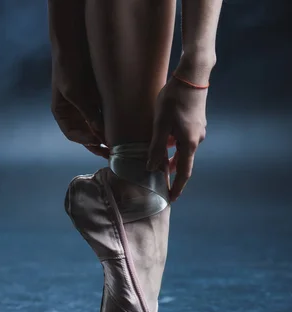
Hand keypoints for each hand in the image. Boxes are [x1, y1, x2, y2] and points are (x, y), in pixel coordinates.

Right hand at [48, 0, 107, 157]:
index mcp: (63, 114)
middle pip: (86, 134)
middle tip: (113, 153)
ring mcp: (86, 106)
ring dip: (108, 134)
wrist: (75, 45)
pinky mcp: (98, 98)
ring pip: (97, 126)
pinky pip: (106, 114)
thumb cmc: (69, 69)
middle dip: (99, 144)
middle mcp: (74, 113)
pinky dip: (113, 121)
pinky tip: (124, 126)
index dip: (86, 141)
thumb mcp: (76, 94)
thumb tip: (101, 135)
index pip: (74, 135)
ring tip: (122, 143)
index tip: (100, 144)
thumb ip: (88, 114)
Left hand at [148, 76, 207, 201]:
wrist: (193, 76)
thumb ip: (156, 147)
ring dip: (170, 158)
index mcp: (189, 143)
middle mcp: (196, 139)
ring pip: (182, 150)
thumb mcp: (160, 124)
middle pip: (183, 162)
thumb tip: (151, 167)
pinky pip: (183, 140)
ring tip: (156, 164)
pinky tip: (163, 141)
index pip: (183, 172)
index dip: (177, 187)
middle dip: (171, 174)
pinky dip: (173, 146)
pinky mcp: (195, 122)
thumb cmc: (174, 99)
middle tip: (160, 184)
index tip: (171, 199)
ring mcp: (198, 130)